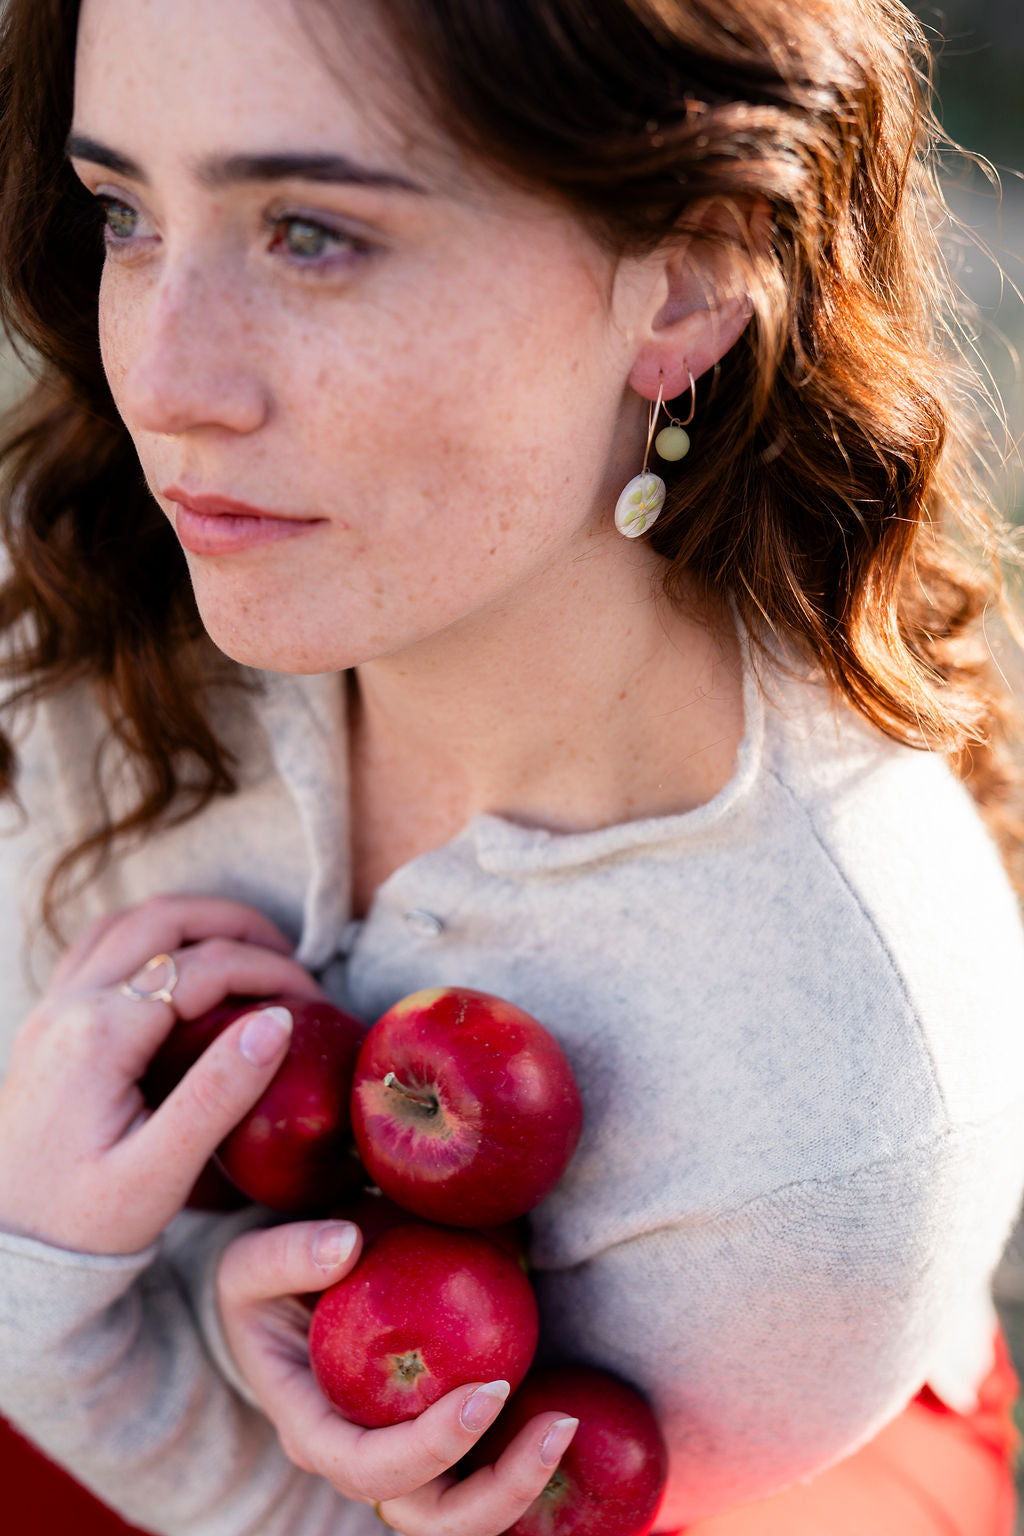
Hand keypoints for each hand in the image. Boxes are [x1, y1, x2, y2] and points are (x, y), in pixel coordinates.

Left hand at [0, 894, 326, 1254]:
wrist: (4, 1257)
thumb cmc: (80, 1227)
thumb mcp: (157, 1174)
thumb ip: (218, 1094)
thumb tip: (279, 1021)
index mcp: (99, 1036)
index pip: (205, 968)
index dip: (270, 972)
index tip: (314, 999)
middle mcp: (68, 1007)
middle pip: (162, 920)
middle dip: (236, 924)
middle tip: (289, 955)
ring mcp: (51, 1012)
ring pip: (126, 923)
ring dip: (190, 922)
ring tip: (244, 950)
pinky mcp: (46, 1028)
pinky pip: (98, 949)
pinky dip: (149, 939)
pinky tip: (180, 969)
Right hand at [218, 1222, 579, 1535]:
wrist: (279, 1299)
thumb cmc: (263, 1284)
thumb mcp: (248, 1262)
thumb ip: (288, 1252)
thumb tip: (346, 1244)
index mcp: (314, 1431)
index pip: (372, 1470)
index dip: (432, 1447)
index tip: (487, 1393)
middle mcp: (361, 1458)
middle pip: (429, 1517)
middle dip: (498, 1492)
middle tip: (556, 1426)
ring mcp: (402, 1453)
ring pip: (463, 1509)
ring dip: (520, 1483)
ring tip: (566, 1424)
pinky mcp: (437, 1433)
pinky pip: (482, 1466)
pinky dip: (520, 1452)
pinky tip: (561, 1404)